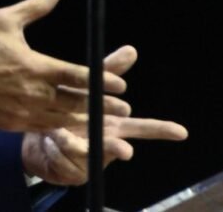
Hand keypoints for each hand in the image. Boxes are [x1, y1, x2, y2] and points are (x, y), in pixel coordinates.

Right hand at [0, 0, 127, 131]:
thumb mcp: (4, 20)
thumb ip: (36, 6)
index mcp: (35, 67)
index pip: (77, 76)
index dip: (102, 80)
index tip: (121, 83)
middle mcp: (33, 93)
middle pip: (77, 102)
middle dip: (102, 104)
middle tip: (124, 105)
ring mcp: (24, 112)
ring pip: (64, 118)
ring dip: (87, 119)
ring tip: (106, 119)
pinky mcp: (13, 124)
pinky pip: (45, 127)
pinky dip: (63, 127)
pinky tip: (74, 126)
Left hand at [21, 45, 188, 184]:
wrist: (40, 136)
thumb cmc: (69, 110)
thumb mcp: (86, 88)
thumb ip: (108, 72)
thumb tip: (132, 49)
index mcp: (114, 124)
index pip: (143, 127)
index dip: (163, 129)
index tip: (182, 132)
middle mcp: (107, 144)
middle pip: (118, 147)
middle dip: (117, 147)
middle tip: (125, 150)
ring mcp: (93, 160)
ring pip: (82, 149)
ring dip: (66, 138)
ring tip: (55, 132)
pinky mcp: (75, 173)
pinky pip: (63, 158)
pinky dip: (52, 147)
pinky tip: (48, 142)